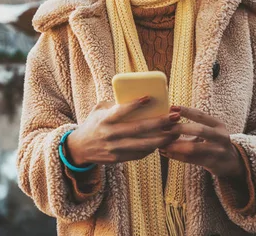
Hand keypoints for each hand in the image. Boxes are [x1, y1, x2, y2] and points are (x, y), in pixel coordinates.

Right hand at [66, 97, 180, 165]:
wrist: (79, 148)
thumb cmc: (93, 124)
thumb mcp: (98, 111)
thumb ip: (113, 105)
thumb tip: (136, 100)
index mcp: (104, 119)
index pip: (120, 111)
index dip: (134, 105)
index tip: (149, 97)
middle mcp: (110, 134)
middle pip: (138, 128)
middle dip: (159, 122)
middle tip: (174, 116)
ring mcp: (114, 148)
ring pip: (143, 144)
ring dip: (162, 139)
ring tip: (175, 133)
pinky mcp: (118, 158)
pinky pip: (139, 154)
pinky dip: (152, 148)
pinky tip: (163, 142)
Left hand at [160, 106, 244, 178]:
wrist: (232, 162)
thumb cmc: (214, 142)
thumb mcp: (211, 130)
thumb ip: (196, 123)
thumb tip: (170, 112)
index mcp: (218, 125)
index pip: (201, 115)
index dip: (186, 111)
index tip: (171, 108)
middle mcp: (220, 137)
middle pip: (198, 130)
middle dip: (180, 128)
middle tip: (164, 128)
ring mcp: (218, 151)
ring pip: (193, 148)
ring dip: (175, 146)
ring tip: (162, 144)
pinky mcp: (212, 164)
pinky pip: (191, 160)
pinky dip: (177, 156)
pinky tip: (167, 153)